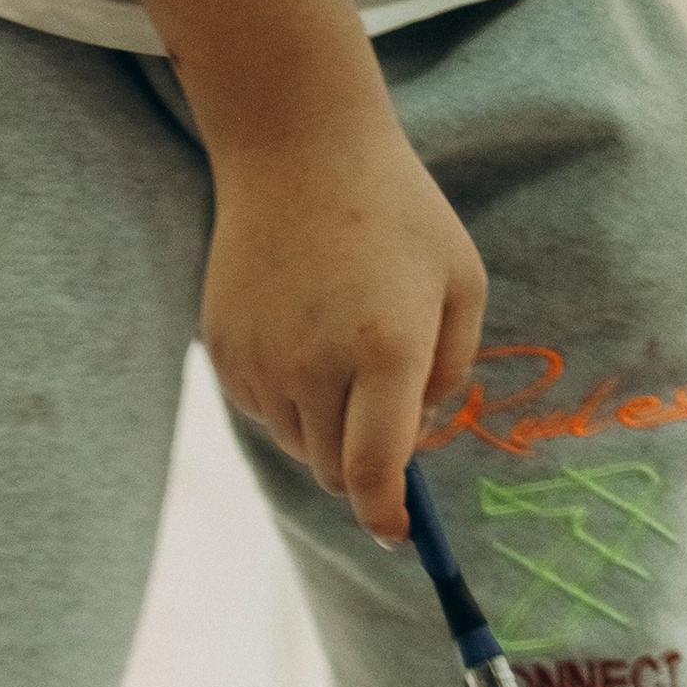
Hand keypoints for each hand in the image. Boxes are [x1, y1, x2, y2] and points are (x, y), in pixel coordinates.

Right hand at [202, 121, 485, 542]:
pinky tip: (302, 330)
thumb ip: (450, 370)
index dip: (385, 516)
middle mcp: (315, 366)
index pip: (373, 473)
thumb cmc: (397, 211)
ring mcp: (261, 362)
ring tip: (341, 349)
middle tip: (382, 415)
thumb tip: (414, 439)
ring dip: (325, 427)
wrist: (298, 151)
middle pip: (332, 471)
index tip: (397, 535)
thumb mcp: (461, 279)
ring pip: (297, 444)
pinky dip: (289, 396)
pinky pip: (263, 410)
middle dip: (361, 465)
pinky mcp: (225, 353)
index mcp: (385, 349)